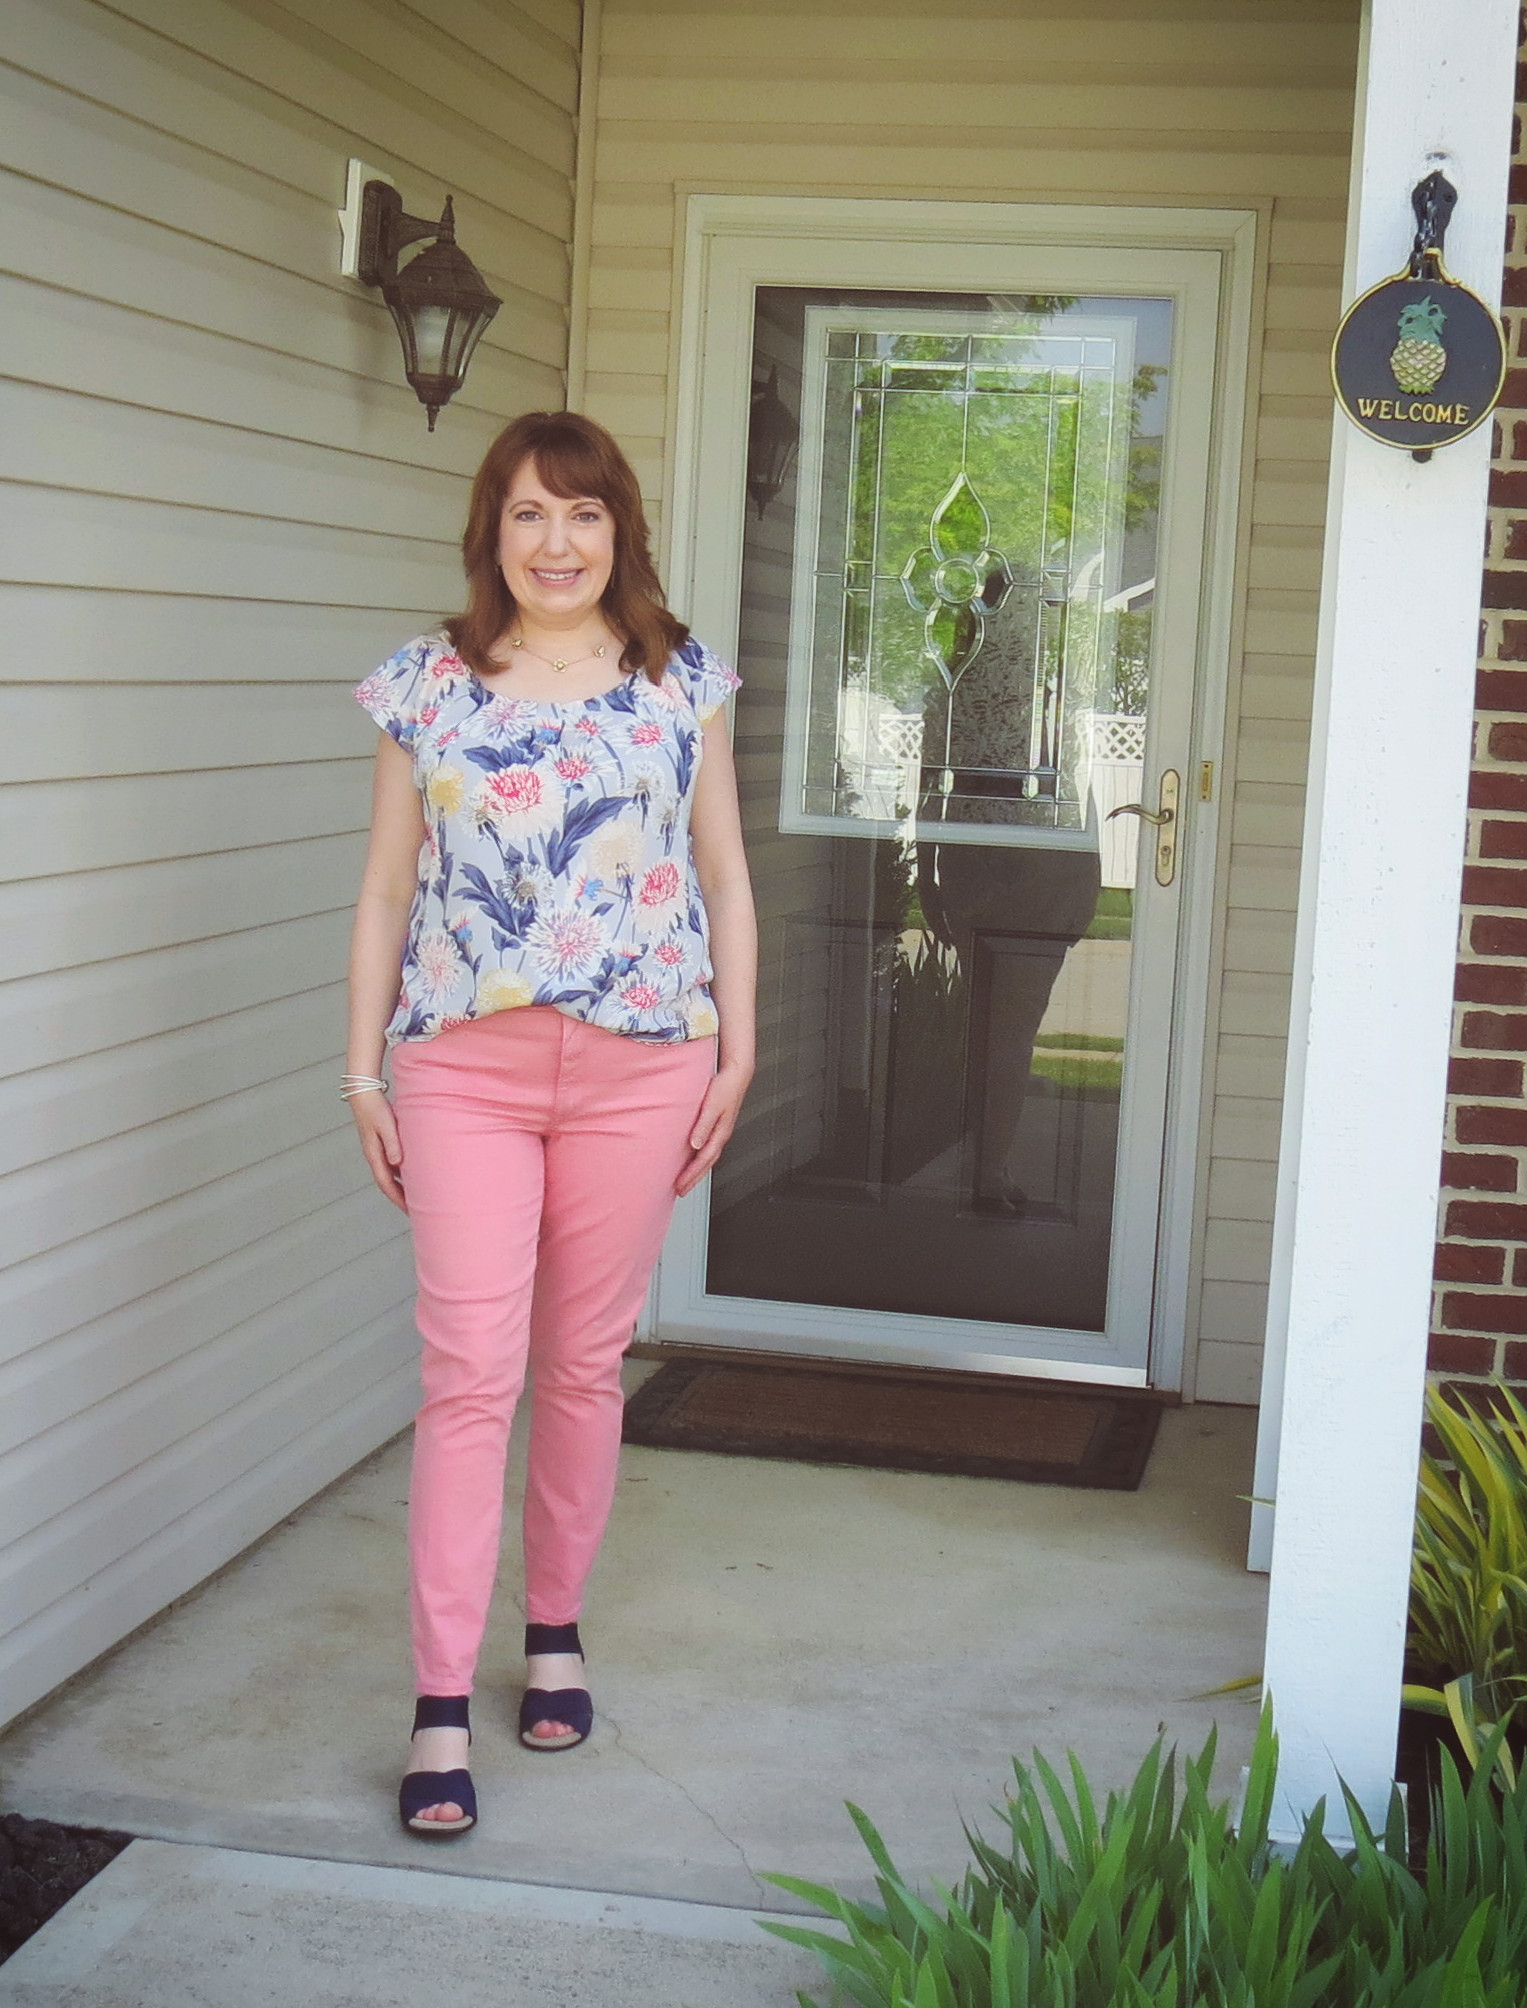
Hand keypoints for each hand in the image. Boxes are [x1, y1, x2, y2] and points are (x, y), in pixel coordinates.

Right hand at [350, 1091, 406, 1210]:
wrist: (363, 1093)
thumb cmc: (375, 1108)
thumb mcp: (386, 1125)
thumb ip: (392, 1144)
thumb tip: (396, 1163)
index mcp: (374, 1155)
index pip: (386, 1184)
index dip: (398, 1199)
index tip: (411, 1211)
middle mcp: (374, 1156)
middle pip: (387, 1184)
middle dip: (400, 1198)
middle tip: (416, 1210)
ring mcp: (376, 1150)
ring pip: (389, 1175)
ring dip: (400, 1186)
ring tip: (416, 1195)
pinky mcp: (380, 1143)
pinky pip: (391, 1164)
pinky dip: (400, 1173)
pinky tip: (412, 1173)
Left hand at [676, 1060, 752, 1195]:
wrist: (736, 1074)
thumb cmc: (726, 1087)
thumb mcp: (712, 1106)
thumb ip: (703, 1126)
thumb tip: (695, 1145)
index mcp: (720, 1133)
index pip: (704, 1160)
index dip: (692, 1174)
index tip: (680, 1185)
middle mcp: (721, 1135)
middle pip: (707, 1164)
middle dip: (694, 1178)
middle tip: (681, 1190)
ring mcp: (720, 1131)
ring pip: (708, 1158)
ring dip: (697, 1170)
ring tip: (685, 1180)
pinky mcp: (717, 1126)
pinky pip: (707, 1148)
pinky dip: (699, 1158)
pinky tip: (692, 1157)